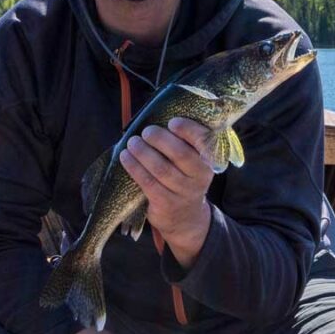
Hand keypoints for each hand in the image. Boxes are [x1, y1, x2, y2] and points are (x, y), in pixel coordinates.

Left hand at [119, 117, 212, 267]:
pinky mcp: (166, 204)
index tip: (172, 121)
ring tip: (131, 143)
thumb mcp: (192, 162)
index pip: (203, 141)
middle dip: (161, 139)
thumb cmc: (183, 178)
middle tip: (146, 131)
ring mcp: (184, 192)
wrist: (185, 218)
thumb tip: (157, 115)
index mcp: (208, 160)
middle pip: (181, 155)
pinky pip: (148, 183)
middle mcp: (200, 177)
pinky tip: (126, 158)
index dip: (188, 130)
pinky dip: (135, 168)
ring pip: (161, 169)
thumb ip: (183, 142)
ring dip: (143, 153)